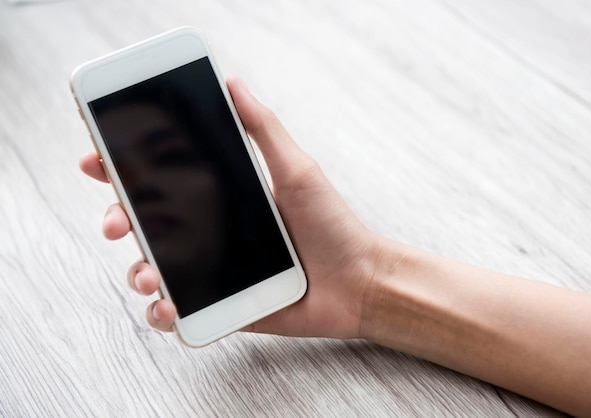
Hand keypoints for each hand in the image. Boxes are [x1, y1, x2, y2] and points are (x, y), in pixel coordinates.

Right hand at [80, 76, 381, 338]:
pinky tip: (166, 307)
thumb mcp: (296, 169)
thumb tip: (233, 83)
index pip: (161, 183)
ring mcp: (212, 273)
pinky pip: (178, 315)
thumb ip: (263, 129)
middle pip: (146, 226)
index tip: (97, 161)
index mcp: (219, 199)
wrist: (356, 280)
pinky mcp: (221, 309)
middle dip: (119, 221)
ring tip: (147, 274)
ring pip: (153, 271)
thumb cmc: (331, 224)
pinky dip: (162, 314)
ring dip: (136, 272)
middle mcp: (208, 234)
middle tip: (116, 223)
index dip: (123, 172)